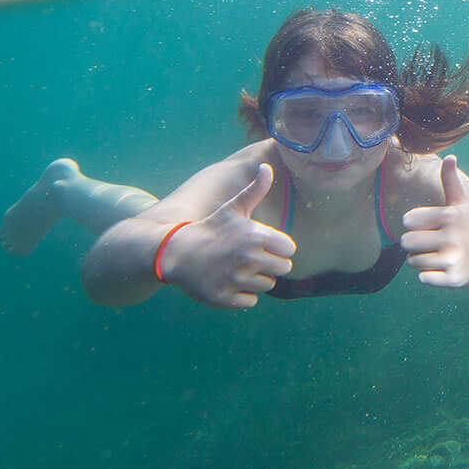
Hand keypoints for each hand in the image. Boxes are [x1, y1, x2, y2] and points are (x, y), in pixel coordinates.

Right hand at [159, 164, 295, 310]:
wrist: (178, 252)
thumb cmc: (212, 228)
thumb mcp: (233, 208)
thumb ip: (255, 190)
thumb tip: (267, 167)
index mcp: (256, 236)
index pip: (290, 250)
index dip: (278, 248)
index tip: (262, 245)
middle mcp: (248, 259)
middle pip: (282, 269)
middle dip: (270, 264)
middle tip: (250, 258)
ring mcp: (236, 280)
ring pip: (267, 286)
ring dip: (256, 279)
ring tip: (237, 268)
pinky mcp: (225, 298)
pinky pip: (250, 301)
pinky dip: (242, 295)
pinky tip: (229, 282)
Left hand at [401, 155, 468, 287]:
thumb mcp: (461, 202)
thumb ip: (450, 180)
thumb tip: (450, 156)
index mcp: (449, 216)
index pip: (409, 220)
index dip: (414, 224)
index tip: (426, 225)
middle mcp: (451, 237)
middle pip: (407, 242)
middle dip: (414, 244)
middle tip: (428, 243)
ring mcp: (453, 259)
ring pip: (414, 261)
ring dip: (420, 260)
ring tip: (436, 255)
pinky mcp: (454, 279)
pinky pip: (424, 278)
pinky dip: (427, 275)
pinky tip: (440, 269)